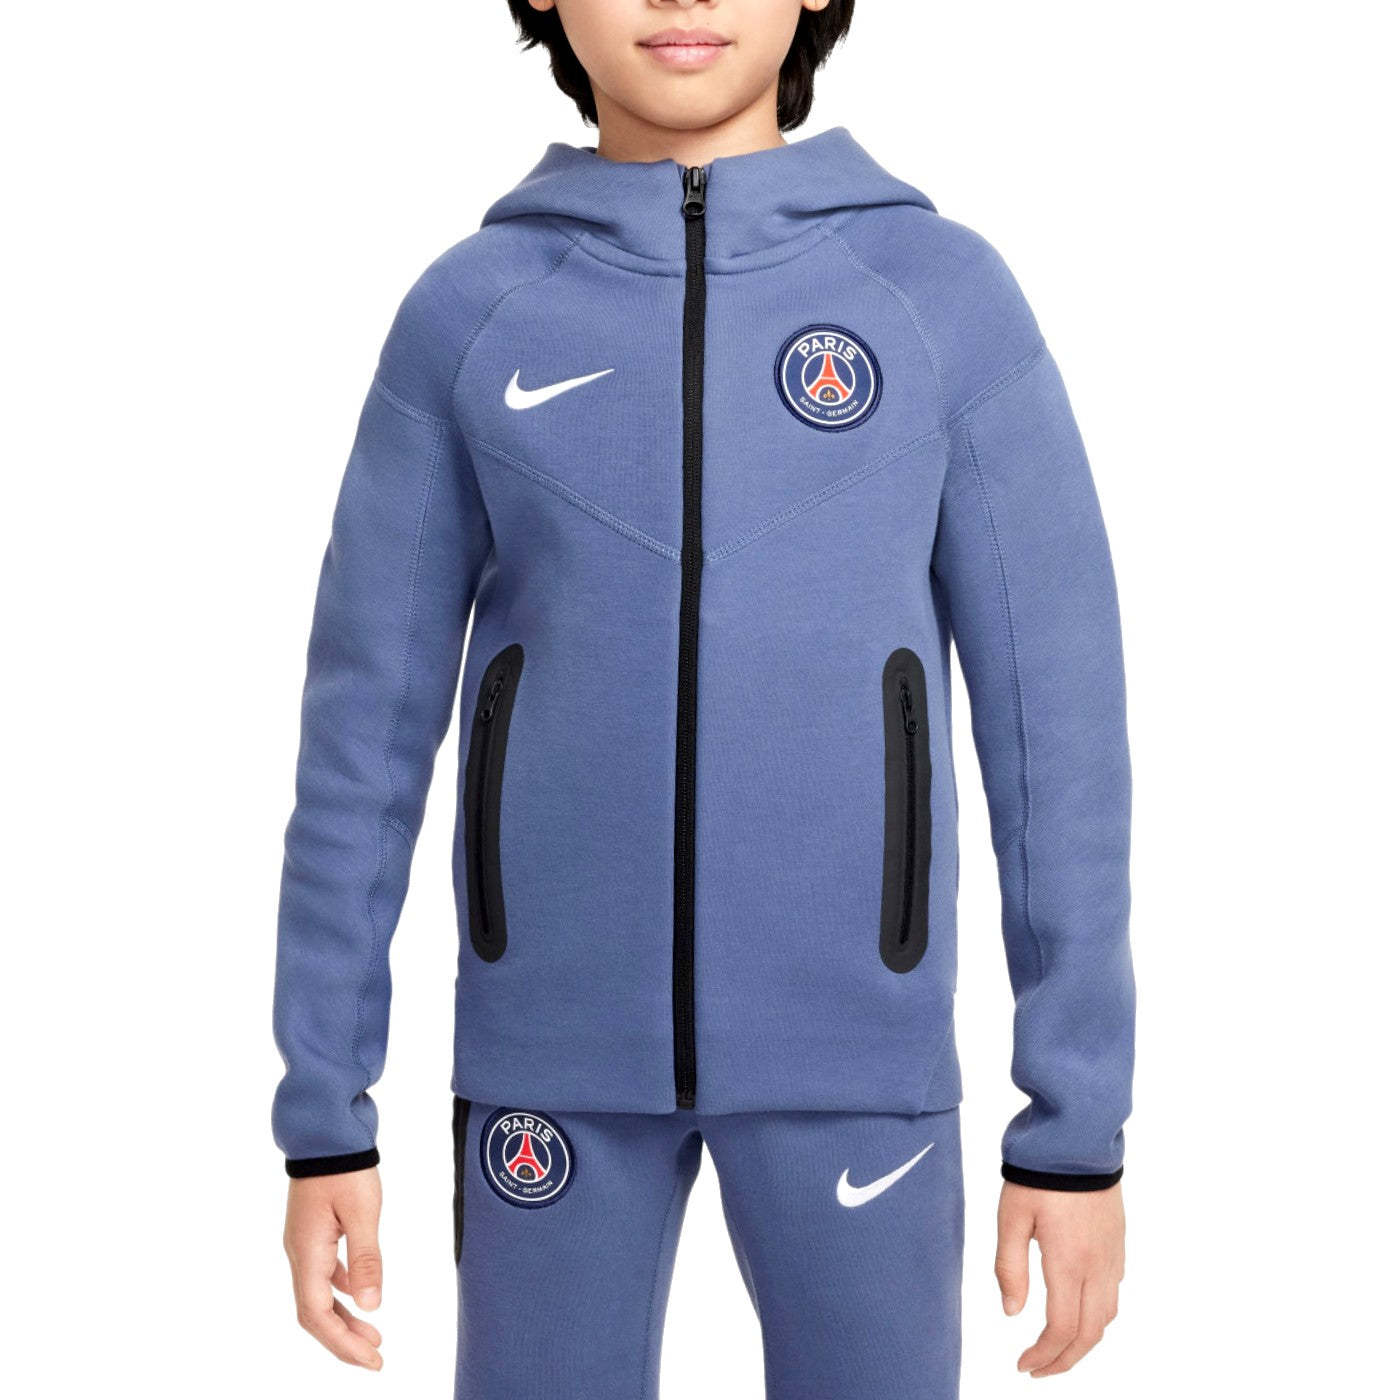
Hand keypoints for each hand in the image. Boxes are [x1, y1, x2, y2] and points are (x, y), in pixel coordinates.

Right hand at [283, 1167, 383, 1369]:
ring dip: (344, 1318)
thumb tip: (372, 1307)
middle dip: (343, 1339)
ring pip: (319, 1294)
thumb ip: (366, 1259)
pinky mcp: (313, 1230)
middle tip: (376, 1357)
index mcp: (307, 1253)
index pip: (317, 1315)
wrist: (326, 1132)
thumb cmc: (344, 1167)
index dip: (343, 1344)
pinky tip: (361, 1294)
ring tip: (373, 1335)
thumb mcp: (363, 1212)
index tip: (372, 1360)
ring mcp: (304, 1242)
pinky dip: (342, 1291)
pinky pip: (324, 1273)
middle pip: (315, 1312)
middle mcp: (299, 1253)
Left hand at [995, 1181, 1124, 1377]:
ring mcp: (1112, 1255)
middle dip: (1064, 1360)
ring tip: (1057, 1347)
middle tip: (1038, 1369)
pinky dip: (1097, 1315)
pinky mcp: (1118, 1242)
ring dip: (1083, 1341)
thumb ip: (1010, 1267)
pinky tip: (1077, 1308)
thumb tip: (1012, 1312)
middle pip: (1090, 1334)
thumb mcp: (1011, 1217)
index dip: (1043, 1356)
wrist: (1078, 1136)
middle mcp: (1098, 1266)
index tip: (1023, 1365)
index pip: (1061, 1329)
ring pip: (1107, 1317)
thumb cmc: (1040, 1173)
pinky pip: (1114, 1292)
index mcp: (1069, 1263)